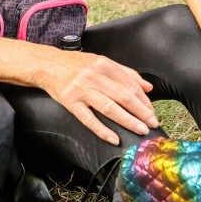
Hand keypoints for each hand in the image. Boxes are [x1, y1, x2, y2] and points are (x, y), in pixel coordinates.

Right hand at [40, 50, 158, 143]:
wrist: (47, 65)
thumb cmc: (76, 65)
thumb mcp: (101, 62)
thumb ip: (126, 73)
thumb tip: (148, 87)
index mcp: (104, 64)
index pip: (130, 84)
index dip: (144, 100)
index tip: (152, 112)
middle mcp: (93, 76)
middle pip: (123, 96)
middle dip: (141, 111)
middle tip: (153, 123)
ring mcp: (81, 89)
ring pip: (109, 107)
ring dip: (128, 120)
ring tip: (141, 130)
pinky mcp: (70, 102)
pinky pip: (88, 119)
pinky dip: (102, 130)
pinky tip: (114, 139)